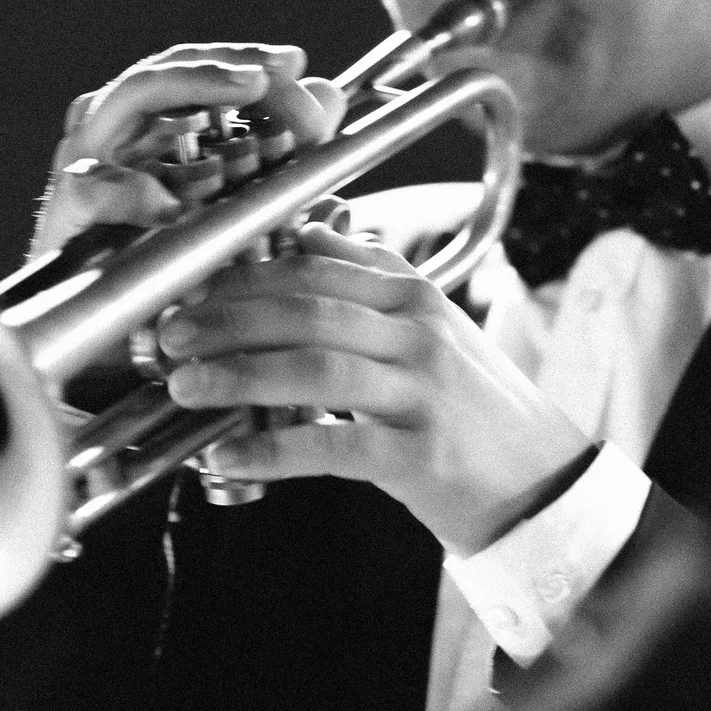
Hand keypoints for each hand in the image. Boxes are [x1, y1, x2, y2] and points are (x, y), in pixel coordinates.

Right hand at [30, 44, 345, 256]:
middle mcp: (114, 129)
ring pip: (129, 98)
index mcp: (148, 122)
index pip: (194, 69)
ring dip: (191, 88)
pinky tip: (181, 200)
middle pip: (164, 69)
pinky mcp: (66, 210)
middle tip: (272, 73)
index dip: (243, 59)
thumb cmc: (171, 260)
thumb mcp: (243, 202)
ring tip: (246, 91)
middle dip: (224, 65)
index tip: (294, 63)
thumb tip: (329, 95)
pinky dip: (138, 189)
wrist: (111, 335)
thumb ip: (285, 148)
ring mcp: (86, 162)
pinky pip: (96, 185)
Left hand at [158, 224, 594, 554]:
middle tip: (169, 336)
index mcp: (413, 296)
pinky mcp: (419, 455)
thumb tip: (306, 232)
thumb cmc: (472, 404)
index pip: (313, 267)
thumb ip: (370, 276)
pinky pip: (333, 446)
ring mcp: (421, 393)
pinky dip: (272, 449)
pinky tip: (227, 455)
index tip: (187, 294)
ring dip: (238, 374)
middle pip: (306, 309)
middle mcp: (419, 334)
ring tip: (184, 386)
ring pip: (315, 368)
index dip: (240, 279)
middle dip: (225, 320)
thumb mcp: (432, 325)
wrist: (541, 478)